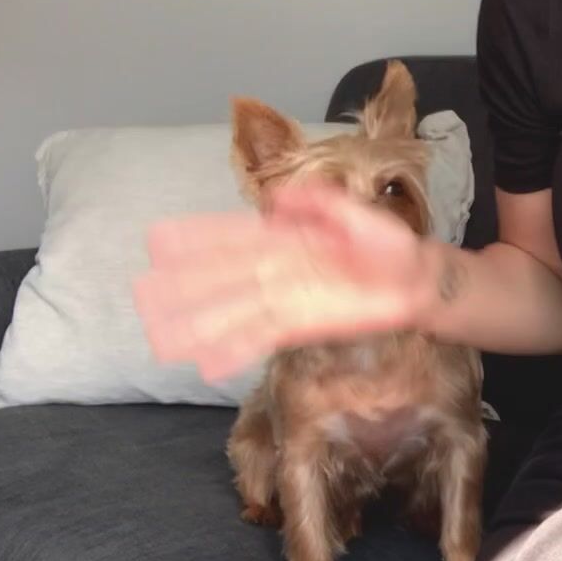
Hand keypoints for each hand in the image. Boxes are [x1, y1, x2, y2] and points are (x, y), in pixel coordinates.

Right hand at [132, 179, 439, 381]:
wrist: (419, 280)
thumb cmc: (388, 244)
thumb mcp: (353, 212)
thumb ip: (317, 202)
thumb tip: (276, 197)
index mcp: (287, 239)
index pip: (233, 237)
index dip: (197, 239)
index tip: (159, 241)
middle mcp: (279, 270)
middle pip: (223, 277)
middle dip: (184, 285)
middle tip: (143, 294)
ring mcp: (289, 299)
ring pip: (234, 310)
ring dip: (198, 323)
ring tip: (161, 335)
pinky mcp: (303, 325)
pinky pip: (261, 338)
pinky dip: (234, 350)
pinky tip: (208, 363)